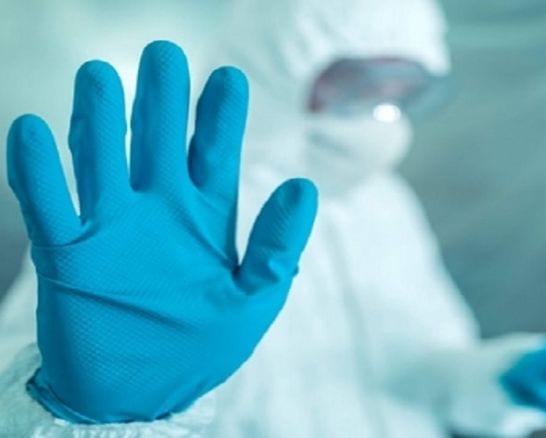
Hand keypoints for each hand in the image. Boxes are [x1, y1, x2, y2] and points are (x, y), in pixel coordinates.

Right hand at [6, 41, 317, 423]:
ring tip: (100, 77)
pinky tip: (34, 131)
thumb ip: (278, 247)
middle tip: (164, 55)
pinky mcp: (69, 257)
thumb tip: (302, 185)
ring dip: (98, 120)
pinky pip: (49, 206)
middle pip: (157, 139)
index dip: (220, 114)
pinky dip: (39, 171)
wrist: (147, 394)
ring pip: (101, 160)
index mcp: (207, 215)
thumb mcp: (255, 298)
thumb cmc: (205, 344)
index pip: (214, 151)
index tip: (229, 80)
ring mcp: (112, 229)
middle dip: (161, 98)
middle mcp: (159, 210)